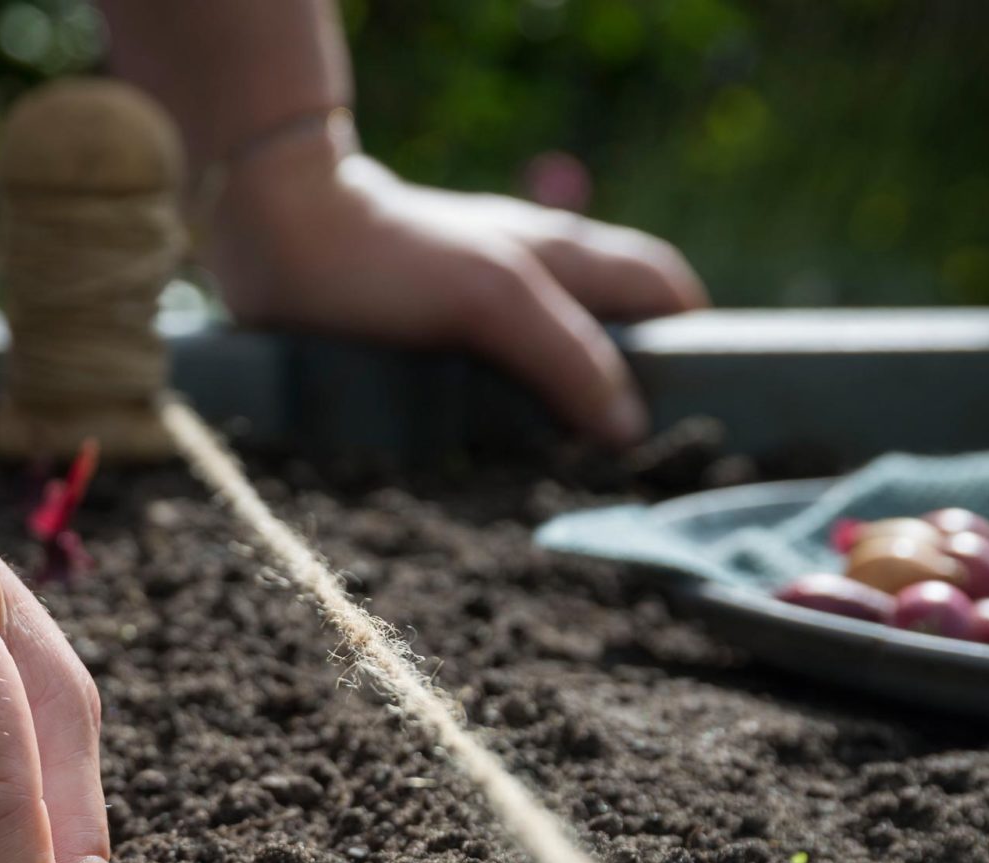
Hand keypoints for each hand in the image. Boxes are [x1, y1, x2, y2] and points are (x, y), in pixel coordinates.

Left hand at [205, 143, 706, 447]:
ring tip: (569, 492)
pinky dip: (508, 438)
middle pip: (615, 343)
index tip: (709, 415)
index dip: (698, 343)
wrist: (279, 245)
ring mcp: (488, 320)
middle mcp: (536, 284)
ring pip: (553, 379)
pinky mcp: (439, 353)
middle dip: (633, 402)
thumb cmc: (391, 257)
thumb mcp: (492, 298)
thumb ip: (567, 355)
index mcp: (568, 256)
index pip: (665, 293)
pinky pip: (494, 400)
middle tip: (634, 477)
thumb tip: (630, 427)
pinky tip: (500, 479)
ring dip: (564, 432)